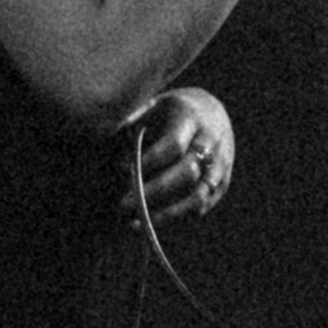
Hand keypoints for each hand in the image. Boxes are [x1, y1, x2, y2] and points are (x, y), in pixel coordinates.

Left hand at [128, 85, 233, 220]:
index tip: (121, 169)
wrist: (212, 113)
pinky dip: (177, 216)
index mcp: (192, 116)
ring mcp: (221, 164)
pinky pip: (202, 205)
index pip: (174, 145)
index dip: (149, 161)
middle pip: (187, 173)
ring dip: (166, 213)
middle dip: (153, 191)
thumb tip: (103, 134)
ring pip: (197, 196)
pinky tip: (153, 221)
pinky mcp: (223, 183)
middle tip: (123, 204)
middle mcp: (212, 140)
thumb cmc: (171, 111)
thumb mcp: (154, 104)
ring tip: (136, 222)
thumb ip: (133, 119)